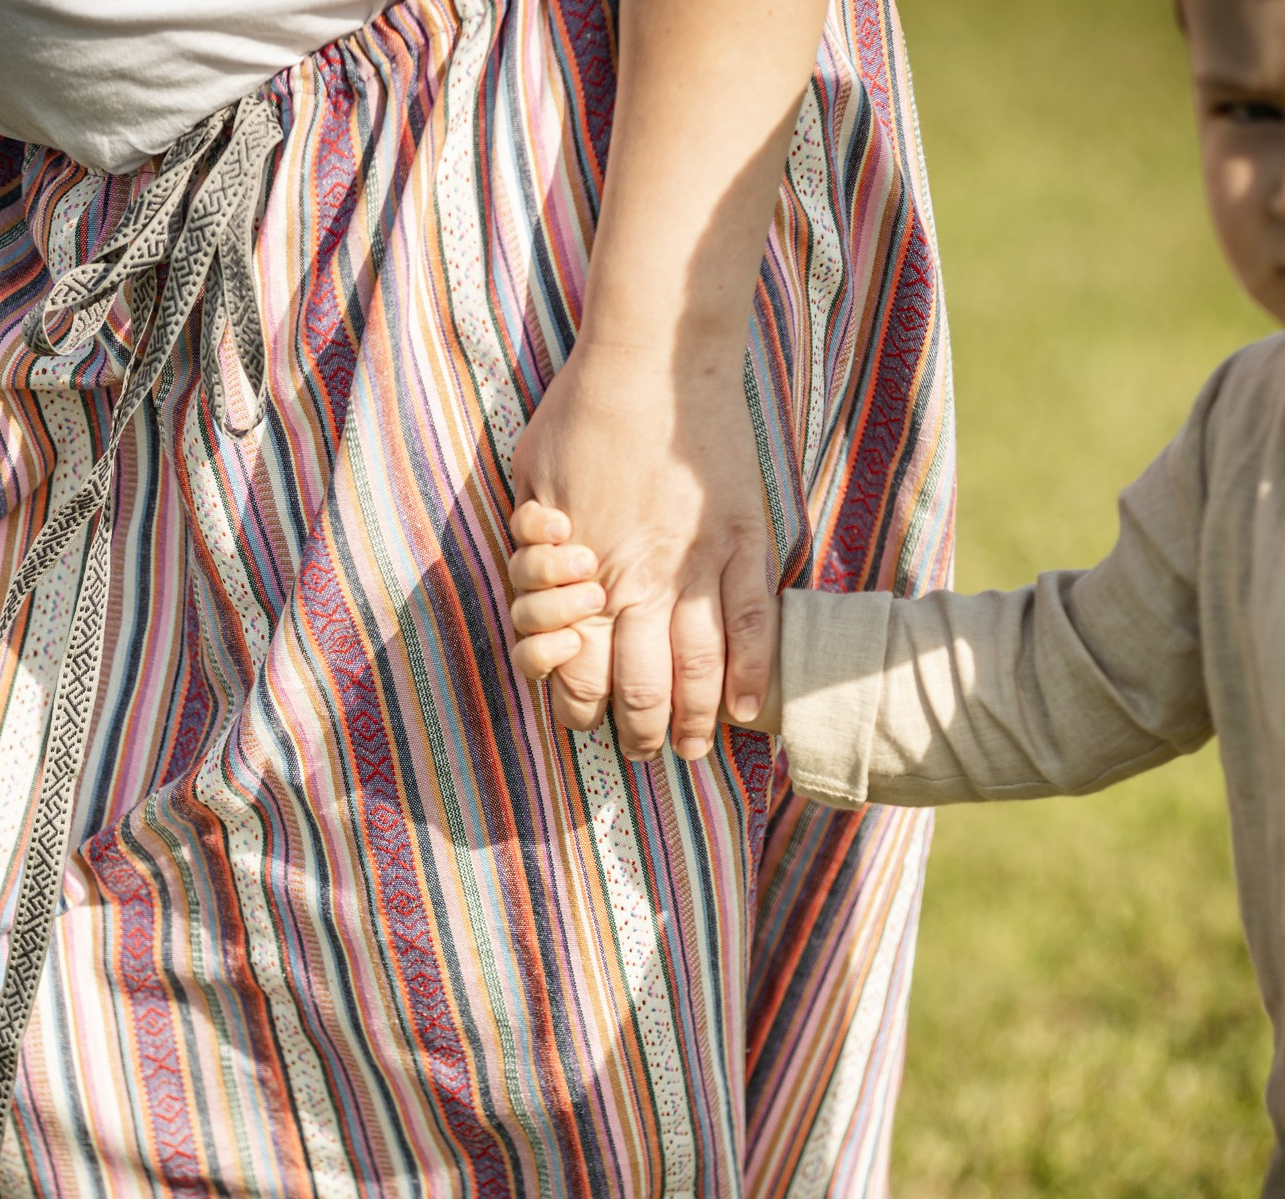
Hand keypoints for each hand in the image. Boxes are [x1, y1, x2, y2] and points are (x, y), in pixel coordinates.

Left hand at [511, 339, 773, 762]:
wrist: (652, 360)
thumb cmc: (580, 412)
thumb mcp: (530, 478)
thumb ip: (532, 539)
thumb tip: (535, 572)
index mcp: (580, 573)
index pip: (577, 674)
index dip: (581, 711)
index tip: (592, 724)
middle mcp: (637, 580)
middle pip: (640, 688)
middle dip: (643, 733)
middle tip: (652, 751)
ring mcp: (696, 563)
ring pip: (699, 668)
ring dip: (696, 719)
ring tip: (696, 745)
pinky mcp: (743, 540)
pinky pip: (754, 622)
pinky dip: (751, 672)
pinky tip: (745, 707)